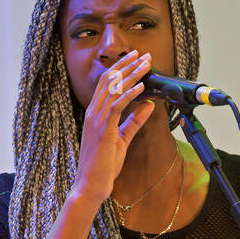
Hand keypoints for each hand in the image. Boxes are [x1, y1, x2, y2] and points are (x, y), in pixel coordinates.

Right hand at [72, 50, 154, 205]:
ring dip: (131, 75)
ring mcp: (96, 120)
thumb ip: (134, 121)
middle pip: (109, 81)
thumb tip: (148, 104)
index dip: (121, 68)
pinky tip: (141, 86)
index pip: (107, 84)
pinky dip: (129, 94)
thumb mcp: (122, 139)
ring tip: (145, 64)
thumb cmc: (104, 165)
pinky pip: (117, 107)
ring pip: (114, 90)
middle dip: (127, 65)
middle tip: (143, 54)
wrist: (91, 185)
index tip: (135, 58)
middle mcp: (93, 113)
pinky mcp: (103, 130)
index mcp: (95, 113)